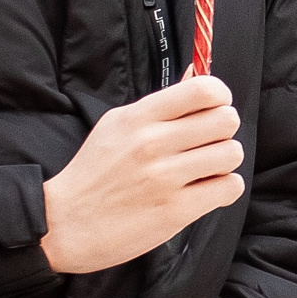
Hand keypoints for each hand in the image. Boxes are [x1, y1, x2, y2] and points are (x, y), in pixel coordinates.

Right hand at [41, 76, 244, 273]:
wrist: (64, 224)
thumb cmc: (94, 173)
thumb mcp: (118, 126)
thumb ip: (161, 104)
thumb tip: (196, 73)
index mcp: (138, 118)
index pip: (203, 89)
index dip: (220, 97)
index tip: (213, 109)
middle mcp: (153, 143)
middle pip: (225, 120)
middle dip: (224, 131)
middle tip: (209, 143)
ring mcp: (165, 178)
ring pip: (232, 154)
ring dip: (225, 162)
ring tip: (206, 169)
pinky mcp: (176, 210)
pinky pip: (229, 188)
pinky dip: (224, 189)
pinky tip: (206, 190)